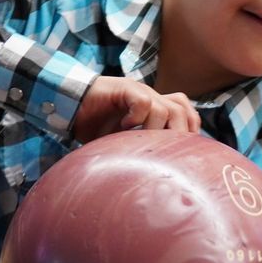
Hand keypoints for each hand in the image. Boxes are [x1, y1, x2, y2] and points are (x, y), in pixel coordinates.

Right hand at [72, 77, 199, 142]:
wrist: (71, 108)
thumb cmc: (96, 127)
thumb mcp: (125, 142)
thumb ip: (144, 148)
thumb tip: (163, 175)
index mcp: (155, 108)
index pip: (187, 112)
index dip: (190, 130)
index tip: (183, 153)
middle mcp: (151, 97)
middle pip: (181, 111)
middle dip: (177, 135)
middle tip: (161, 152)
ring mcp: (139, 91)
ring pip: (166, 109)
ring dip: (155, 130)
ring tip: (138, 139)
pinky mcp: (125, 88)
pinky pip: (143, 101)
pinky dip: (138, 117)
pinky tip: (124, 127)